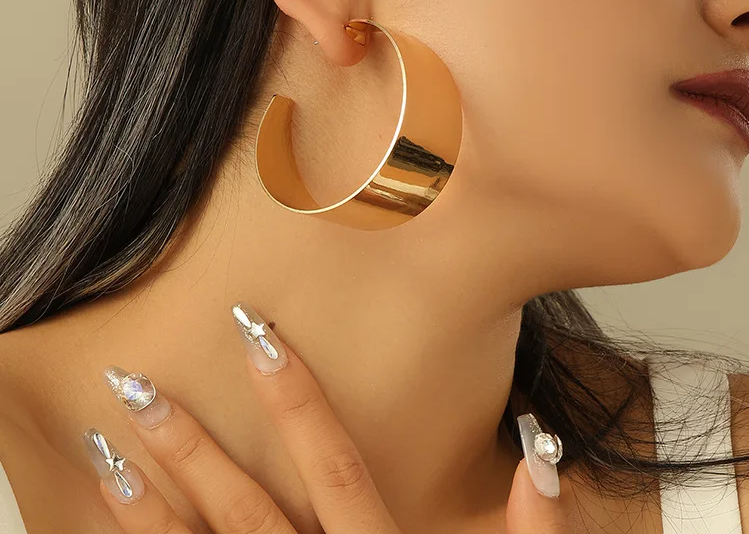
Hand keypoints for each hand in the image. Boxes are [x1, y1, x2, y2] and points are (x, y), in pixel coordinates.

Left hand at [84, 301, 574, 532]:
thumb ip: (535, 528)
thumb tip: (544, 449)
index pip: (334, 463)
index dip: (296, 396)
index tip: (257, 333)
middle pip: (248, 508)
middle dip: (190, 444)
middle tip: (137, 385)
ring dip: (149, 510)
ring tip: (105, 452)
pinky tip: (113, 520)